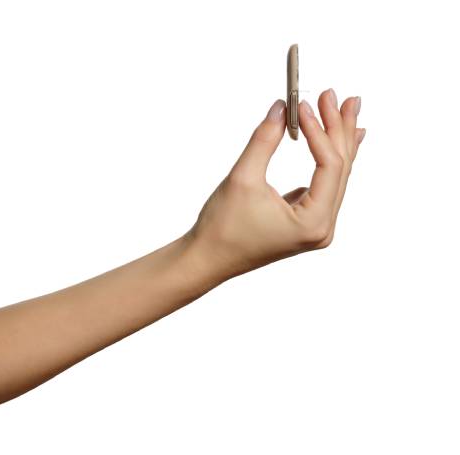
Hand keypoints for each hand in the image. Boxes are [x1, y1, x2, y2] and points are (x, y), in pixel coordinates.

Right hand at [184, 89, 364, 282]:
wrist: (205, 259)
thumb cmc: (221, 228)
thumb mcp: (242, 178)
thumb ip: (264, 140)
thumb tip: (281, 107)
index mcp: (313, 223)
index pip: (329, 167)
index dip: (319, 132)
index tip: (304, 105)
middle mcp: (322, 228)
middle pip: (340, 170)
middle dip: (338, 130)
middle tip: (340, 96)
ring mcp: (315, 227)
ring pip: (335, 177)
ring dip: (337, 142)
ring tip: (347, 110)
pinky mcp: (305, 222)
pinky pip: (325, 186)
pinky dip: (329, 161)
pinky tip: (337, 141)